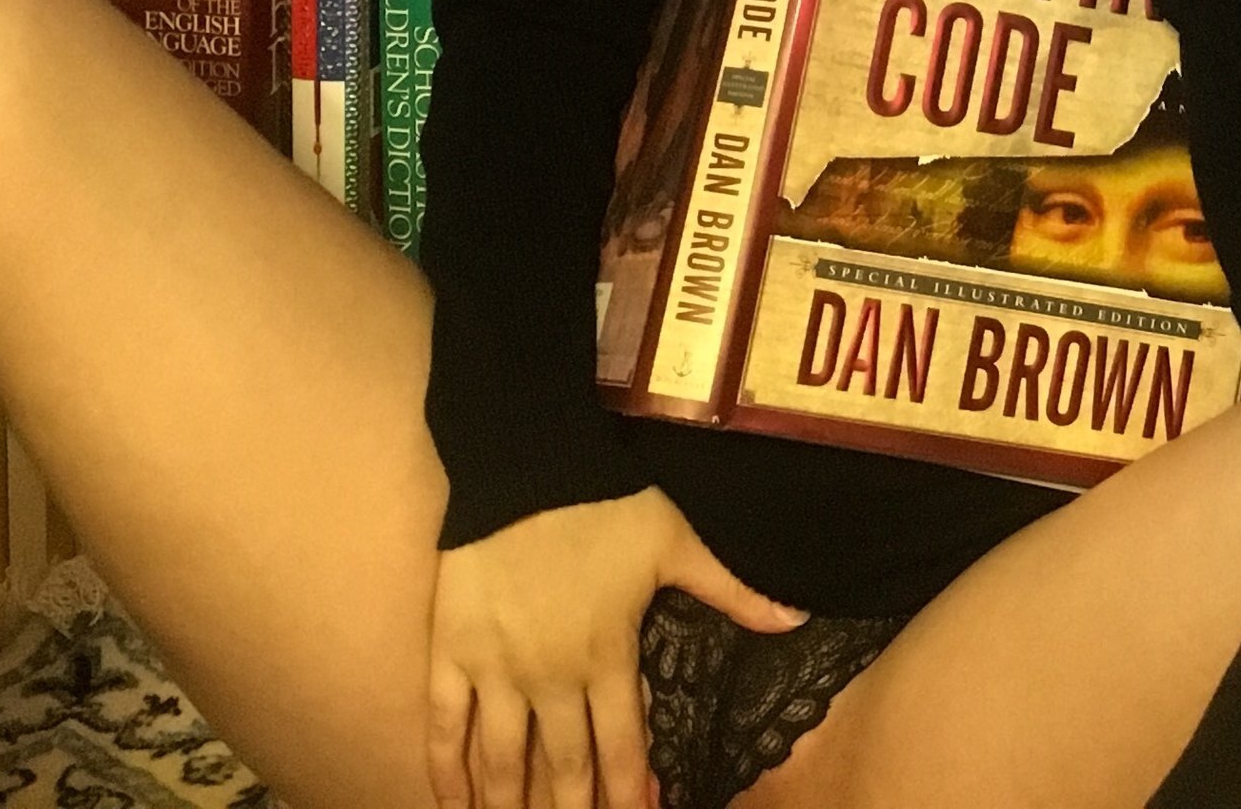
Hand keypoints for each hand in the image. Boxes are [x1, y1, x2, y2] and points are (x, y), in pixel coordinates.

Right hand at [427, 487, 800, 808]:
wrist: (526, 465)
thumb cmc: (604, 502)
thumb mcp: (677, 541)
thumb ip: (732, 589)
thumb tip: (796, 619)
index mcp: (608, 659)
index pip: (624, 751)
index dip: (631, 796)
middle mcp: (552, 679)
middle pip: (563, 769)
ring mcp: (497, 670)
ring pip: (501, 760)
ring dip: (507, 804)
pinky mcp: (451, 653)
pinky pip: (443, 724)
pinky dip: (444, 769)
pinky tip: (449, 802)